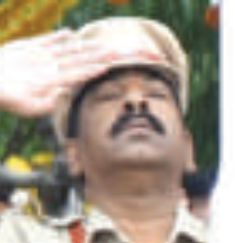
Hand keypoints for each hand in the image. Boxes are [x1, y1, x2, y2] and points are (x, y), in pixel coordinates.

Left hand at [0, 30, 117, 118]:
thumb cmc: (10, 98)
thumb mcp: (32, 108)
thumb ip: (53, 102)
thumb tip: (70, 93)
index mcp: (50, 81)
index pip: (76, 75)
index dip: (93, 70)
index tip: (109, 67)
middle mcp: (47, 65)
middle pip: (76, 59)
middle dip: (97, 56)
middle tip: (115, 52)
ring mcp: (36, 54)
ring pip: (65, 48)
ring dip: (84, 46)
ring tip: (100, 43)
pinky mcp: (25, 46)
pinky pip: (46, 39)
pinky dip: (58, 36)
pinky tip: (70, 32)